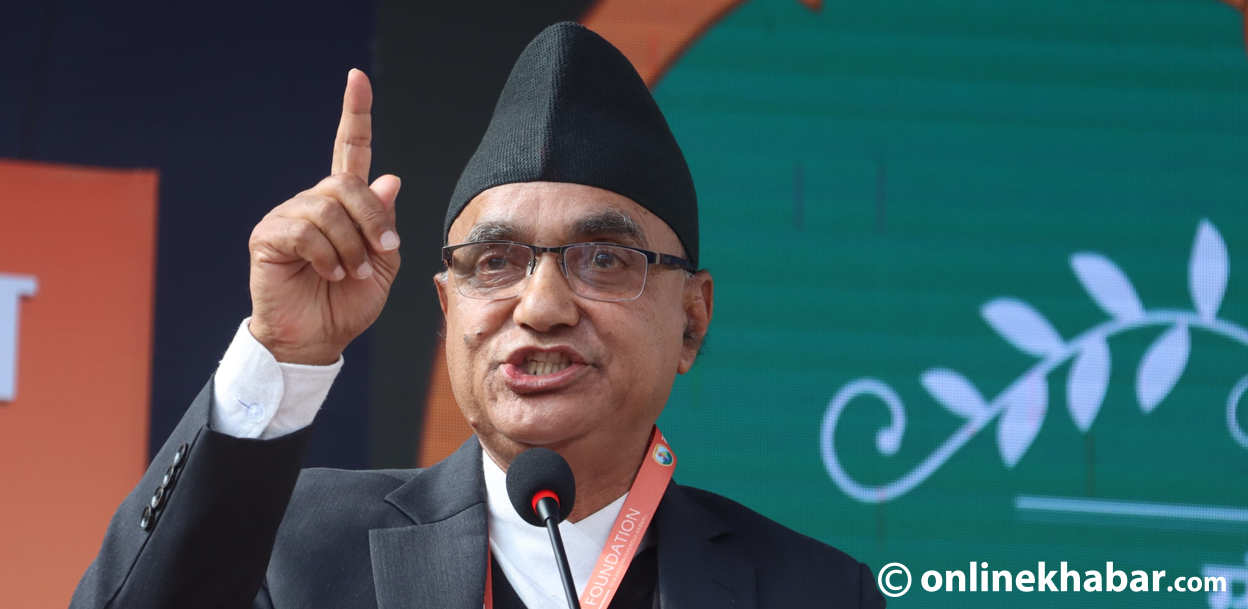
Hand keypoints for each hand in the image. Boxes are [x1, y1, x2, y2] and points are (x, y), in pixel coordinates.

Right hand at [247, 69, 400, 364]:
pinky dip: (327, 256)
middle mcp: (314, 202)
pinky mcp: (268, 236)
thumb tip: (389, 178)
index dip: (355, 114)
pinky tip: (328, 273)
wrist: (317, 339)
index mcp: (345, 205)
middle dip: (373, 221)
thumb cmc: (348, 303)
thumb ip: (385, 224)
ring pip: (329, 210)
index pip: (351, 150)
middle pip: (347, 184)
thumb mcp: (383, 265)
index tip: (357, 78)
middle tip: (381, 254)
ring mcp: (288, 216)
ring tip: (349, 272)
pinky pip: (305, 231)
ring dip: (351, 247)